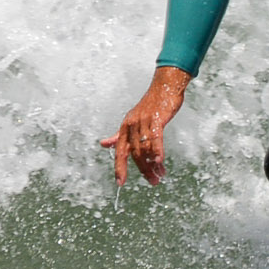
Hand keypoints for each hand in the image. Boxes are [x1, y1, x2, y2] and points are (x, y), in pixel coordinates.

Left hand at [100, 66, 190, 185]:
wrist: (164, 85)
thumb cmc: (150, 105)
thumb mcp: (132, 120)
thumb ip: (119, 135)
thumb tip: (103, 144)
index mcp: (125, 128)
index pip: (119, 152)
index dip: (119, 168)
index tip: (120, 183)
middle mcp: (131, 125)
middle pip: (135, 154)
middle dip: (144, 170)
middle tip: (154, 182)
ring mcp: (143, 122)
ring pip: (145, 149)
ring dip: (153, 165)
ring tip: (161, 175)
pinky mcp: (157, 119)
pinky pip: (155, 139)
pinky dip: (157, 151)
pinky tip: (160, 162)